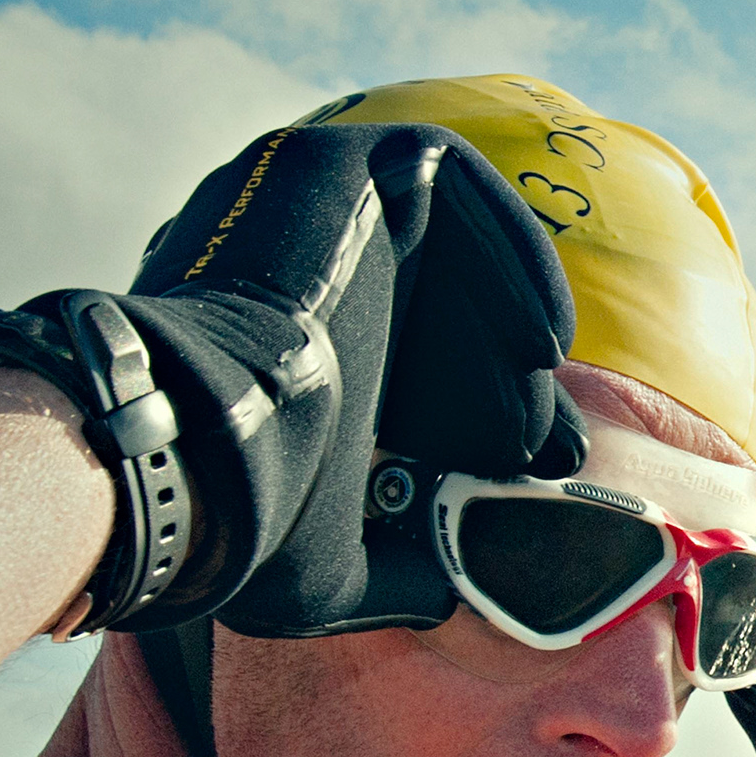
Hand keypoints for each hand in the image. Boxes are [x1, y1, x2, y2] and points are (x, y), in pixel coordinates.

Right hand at [117, 120, 584, 635]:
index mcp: (281, 347)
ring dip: (512, 311)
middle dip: (509, 374)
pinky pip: (448, 176)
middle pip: (435, 297)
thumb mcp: (326, 568)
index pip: (408, 355)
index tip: (537, 465)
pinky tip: (542, 336)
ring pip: (446, 235)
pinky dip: (508, 247)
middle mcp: (285, 265)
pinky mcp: (327, 160)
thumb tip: (444, 596)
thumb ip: (389, 569)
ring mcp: (298, 203)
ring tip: (545, 390)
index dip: (486, 405)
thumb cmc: (248, 517)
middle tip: (554, 446)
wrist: (201, 453)